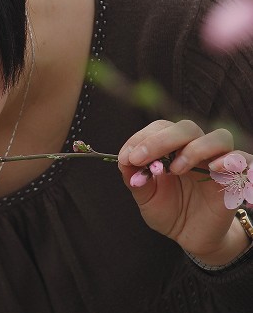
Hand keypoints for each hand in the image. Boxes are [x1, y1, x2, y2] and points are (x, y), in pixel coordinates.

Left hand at [117, 119, 250, 265]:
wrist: (191, 238)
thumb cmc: (169, 212)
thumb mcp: (146, 197)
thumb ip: (134, 178)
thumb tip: (123, 160)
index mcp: (172, 148)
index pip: (160, 128)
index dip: (142, 138)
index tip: (126, 158)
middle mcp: (196, 150)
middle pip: (187, 128)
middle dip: (161, 140)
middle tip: (141, 158)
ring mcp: (218, 163)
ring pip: (218, 138)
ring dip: (194, 148)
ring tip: (175, 169)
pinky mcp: (237, 180)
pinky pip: (245, 161)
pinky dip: (232, 160)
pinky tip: (213, 167)